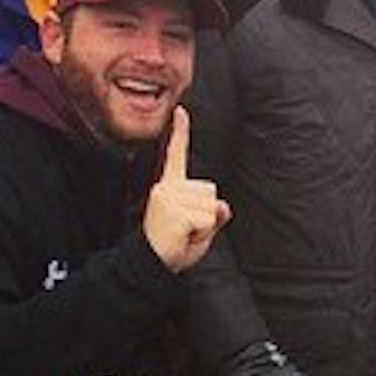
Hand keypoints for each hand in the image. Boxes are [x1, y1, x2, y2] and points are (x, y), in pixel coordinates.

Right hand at [142, 108, 230, 272]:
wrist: (153, 264)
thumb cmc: (175, 245)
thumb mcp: (201, 228)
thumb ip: (214, 214)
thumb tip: (223, 206)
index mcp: (170, 187)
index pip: (177, 155)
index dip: (180, 132)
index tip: (181, 110)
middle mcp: (166, 188)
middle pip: (210, 193)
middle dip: (207, 215)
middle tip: (185, 229)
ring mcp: (168, 198)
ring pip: (210, 207)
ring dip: (205, 225)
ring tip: (183, 233)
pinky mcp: (174, 211)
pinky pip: (207, 221)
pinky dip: (202, 234)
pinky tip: (182, 236)